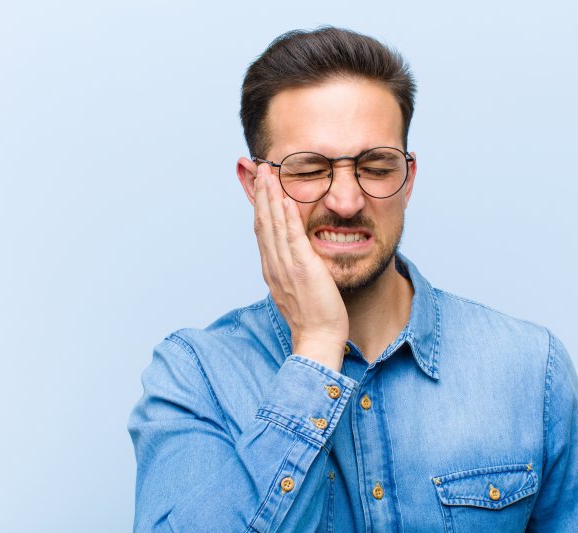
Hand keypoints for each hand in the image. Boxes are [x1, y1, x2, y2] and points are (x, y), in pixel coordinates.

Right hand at [253, 164, 348, 370]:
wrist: (317, 339)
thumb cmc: (313, 318)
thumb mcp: (297, 290)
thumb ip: (294, 271)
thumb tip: (295, 259)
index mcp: (272, 270)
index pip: (262, 231)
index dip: (260, 206)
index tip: (260, 185)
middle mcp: (274, 265)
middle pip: (263, 222)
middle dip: (261, 193)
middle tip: (260, 168)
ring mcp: (286, 266)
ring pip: (274, 225)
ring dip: (270, 196)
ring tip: (269, 173)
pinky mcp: (303, 268)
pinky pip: (292, 236)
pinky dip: (287, 216)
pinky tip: (286, 197)